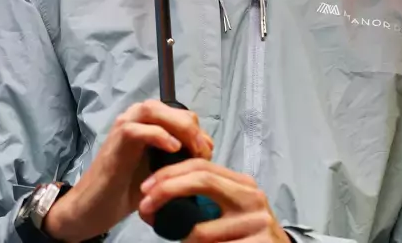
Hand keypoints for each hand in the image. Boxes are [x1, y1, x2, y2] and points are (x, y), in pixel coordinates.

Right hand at [43, 99, 213, 242]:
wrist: (96, 206)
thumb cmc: (129, 186)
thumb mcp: (163, 166)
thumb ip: (181, 153)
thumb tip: (207, 147)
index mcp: (150, 122)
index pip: (184, 115)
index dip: (200, 132)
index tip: (208, 153)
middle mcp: (137, 118)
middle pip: (174, 109)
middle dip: (194, 129)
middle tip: (203, 153)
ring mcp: (124, 126)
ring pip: (156, 111)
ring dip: (180, 128)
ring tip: (192, 151)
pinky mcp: (116, 140)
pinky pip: (139, 128)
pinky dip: (160, 135)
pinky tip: (173, 149)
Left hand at [138, 158, 289, 242]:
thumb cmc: (244, 233)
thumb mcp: (230, 210)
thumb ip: (205, 198)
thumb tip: (156, 196)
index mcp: (243, 184)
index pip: (203, 167)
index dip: (170, 174)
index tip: (146, 188)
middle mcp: (252, 197)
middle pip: (204, 181)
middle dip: (168, 190)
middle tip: (144, 206)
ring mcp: (256, 222)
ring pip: (200, 231)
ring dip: (184, 241)